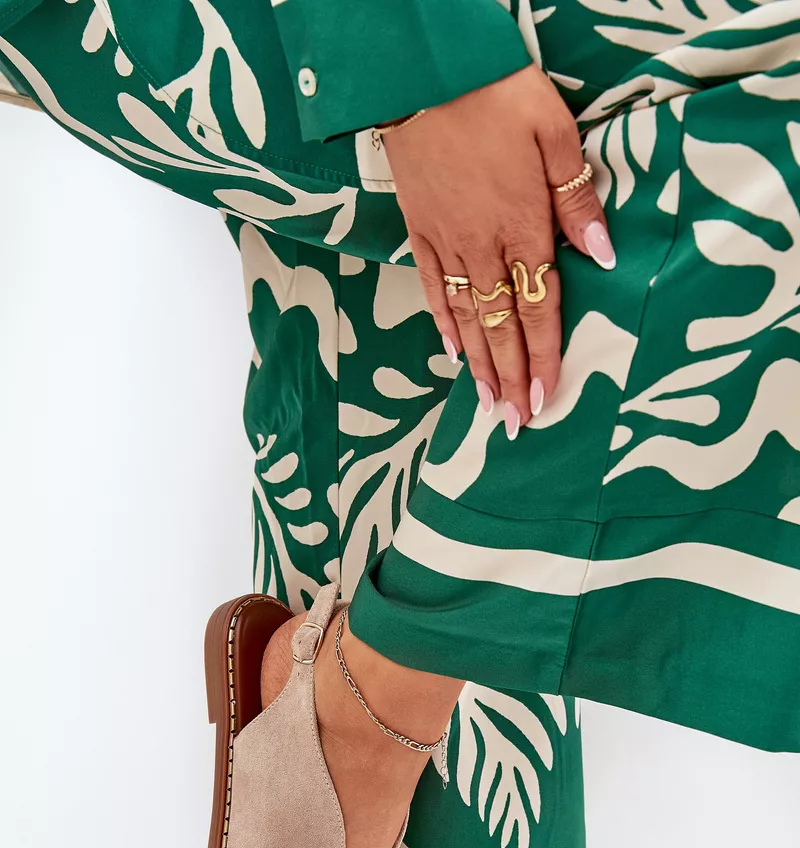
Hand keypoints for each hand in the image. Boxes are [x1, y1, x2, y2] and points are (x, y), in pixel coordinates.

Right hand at [382, 65, 614, 438]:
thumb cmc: (494, 93)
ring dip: (478, 366)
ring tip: (487, 405)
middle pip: (500, 326)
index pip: (538, 307)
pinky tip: (451, 352)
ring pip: (465, 318)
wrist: (421, 71)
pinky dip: (442, 324)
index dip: (544, 356)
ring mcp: (446, 242)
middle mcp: (483, 245)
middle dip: (510, 378)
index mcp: (522, 225)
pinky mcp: (418, 229)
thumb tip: (600, 253)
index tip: (546, 398)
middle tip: (515, 424)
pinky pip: (432, 288)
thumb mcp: (554, 131)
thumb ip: (577, 197)